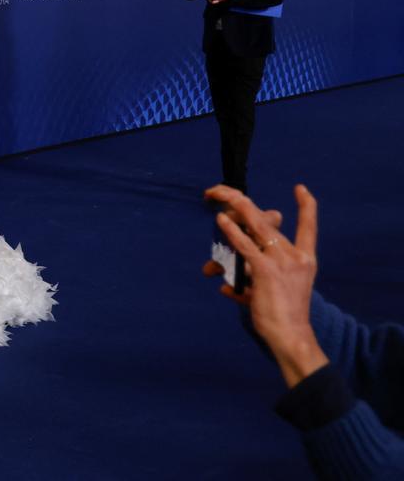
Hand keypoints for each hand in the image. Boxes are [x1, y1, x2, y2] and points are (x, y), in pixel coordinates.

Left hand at [203, 184, 327, 387]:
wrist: (291, 336)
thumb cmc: (281, 320)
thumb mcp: (268, 296)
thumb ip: (247, 286)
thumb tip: (223, 286)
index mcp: (304, 260)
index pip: (309, 227)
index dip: (307, 206)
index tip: (300, 189)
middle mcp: (295, 256)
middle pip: (267, 219)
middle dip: (239, 201)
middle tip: (220, 191)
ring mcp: (282, 261)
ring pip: (255, 225)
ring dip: (233, 208)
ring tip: (216, 195)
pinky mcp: (266, 270)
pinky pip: (244, 245)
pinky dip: (231, 231)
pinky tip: (221, 220)